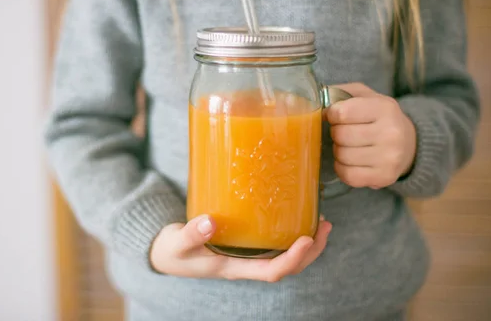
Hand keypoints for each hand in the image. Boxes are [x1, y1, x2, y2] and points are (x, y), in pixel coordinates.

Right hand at [150, 215, 331, 281]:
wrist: (166, 255)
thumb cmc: (173, 251)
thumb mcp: (177, 243)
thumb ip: (191, 234)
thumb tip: (209, 222)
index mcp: (234, 268)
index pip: (272, 272)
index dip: (293, 259)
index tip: (306, 239)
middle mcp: (245, 266)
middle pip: (287, 268)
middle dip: (310, 251)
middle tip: (324, 225)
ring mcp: (247, 257)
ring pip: (285, 258)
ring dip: (307, 244)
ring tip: (320, 222)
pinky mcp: (245, 245)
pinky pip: (275, 245)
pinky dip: (291, 235)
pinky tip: (296, 217)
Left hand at [326, 83, 416, 188]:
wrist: (409, 144)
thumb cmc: (379, 118)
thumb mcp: (366, 96)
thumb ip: (341, 93)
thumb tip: (313, 100)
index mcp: (384, 108)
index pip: (342, 113)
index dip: (332, 115)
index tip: (335, 116)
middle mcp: (390, 133)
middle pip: (340, 135)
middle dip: (335, 133)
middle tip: (342, 132)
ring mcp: (389, 158)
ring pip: (342, 156)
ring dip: (338, 151)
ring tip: (348, 146)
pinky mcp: (384, 177)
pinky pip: (348, 175)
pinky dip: (342, 168)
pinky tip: (349, 161)